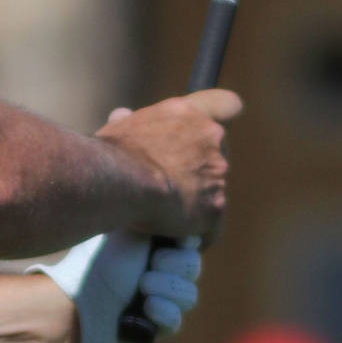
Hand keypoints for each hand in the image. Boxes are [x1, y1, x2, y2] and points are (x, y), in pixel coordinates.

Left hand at [28, 233, 202, 342]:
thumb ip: (159, 216)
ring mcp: (153, 298)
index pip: (186, 239)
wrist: (74, 308)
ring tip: (142, 287)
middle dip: (173, 265)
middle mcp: (152, 268)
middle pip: (191, 266)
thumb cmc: (97, 264)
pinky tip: (147, 308)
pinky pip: (177, 321)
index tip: (173, 240)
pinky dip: (165, 313)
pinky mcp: (152, 328)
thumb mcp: (131, 230)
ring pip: (188, 295)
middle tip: (148, 266)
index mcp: (146, 241)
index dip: (183, 242)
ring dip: (167, 288)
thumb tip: (181, 209)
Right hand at [97, 89, 240, 240]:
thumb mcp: (120, 126)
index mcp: (190, 113)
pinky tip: (177, 238)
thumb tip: (122, 116)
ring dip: (196, 201)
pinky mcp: (216, 209)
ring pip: (214, 191)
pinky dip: (197, 233)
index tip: (209, 132)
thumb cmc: (113, 152)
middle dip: (199, 169)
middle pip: (218, 155)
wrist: (118, 181)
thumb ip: (131, 121)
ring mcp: (218, 175)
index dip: (223, 117)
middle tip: (170, 182)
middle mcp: (212, 138)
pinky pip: (211, 226)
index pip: (228, 104)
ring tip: (165, 213)